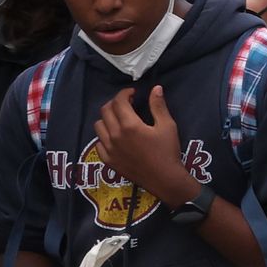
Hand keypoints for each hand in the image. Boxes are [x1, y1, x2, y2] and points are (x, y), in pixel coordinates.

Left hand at [95, 83, 195, 201]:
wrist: (164, 178)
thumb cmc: (167, 151)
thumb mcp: (167, 126)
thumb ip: (158, 106)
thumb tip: (156, 88)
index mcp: (130, 125)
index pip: (119, 101)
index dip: (125, 93)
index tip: (133, 93)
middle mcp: (115, 135)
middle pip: (105, 111)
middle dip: (115, 103)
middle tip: (127, 104)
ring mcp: (109, 148)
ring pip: (98, 125)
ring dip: (107, 118)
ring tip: (119, 119)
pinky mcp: (107, 159)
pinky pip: (99, 142)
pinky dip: (105, 135)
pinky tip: (116, 136)